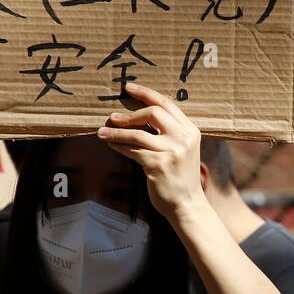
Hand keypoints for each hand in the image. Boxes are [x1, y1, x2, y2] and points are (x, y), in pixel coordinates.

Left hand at [98, 83, 204, 223]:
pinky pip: (132, 150)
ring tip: (103, 131)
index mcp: (190, 131)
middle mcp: (183, 138)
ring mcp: (172, 152)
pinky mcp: (158, 165)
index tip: (128, 88)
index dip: (146, 93)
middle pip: (153, 112)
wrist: (187, 204)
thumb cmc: (180, 177)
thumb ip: (168, 133)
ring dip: (117, 131)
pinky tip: (110, 144)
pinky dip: (118, 146)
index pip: (166, 103)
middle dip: (130, 114)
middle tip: (114, 116)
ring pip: (137, 133)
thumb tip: (139, 116)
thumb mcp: (182, 150)